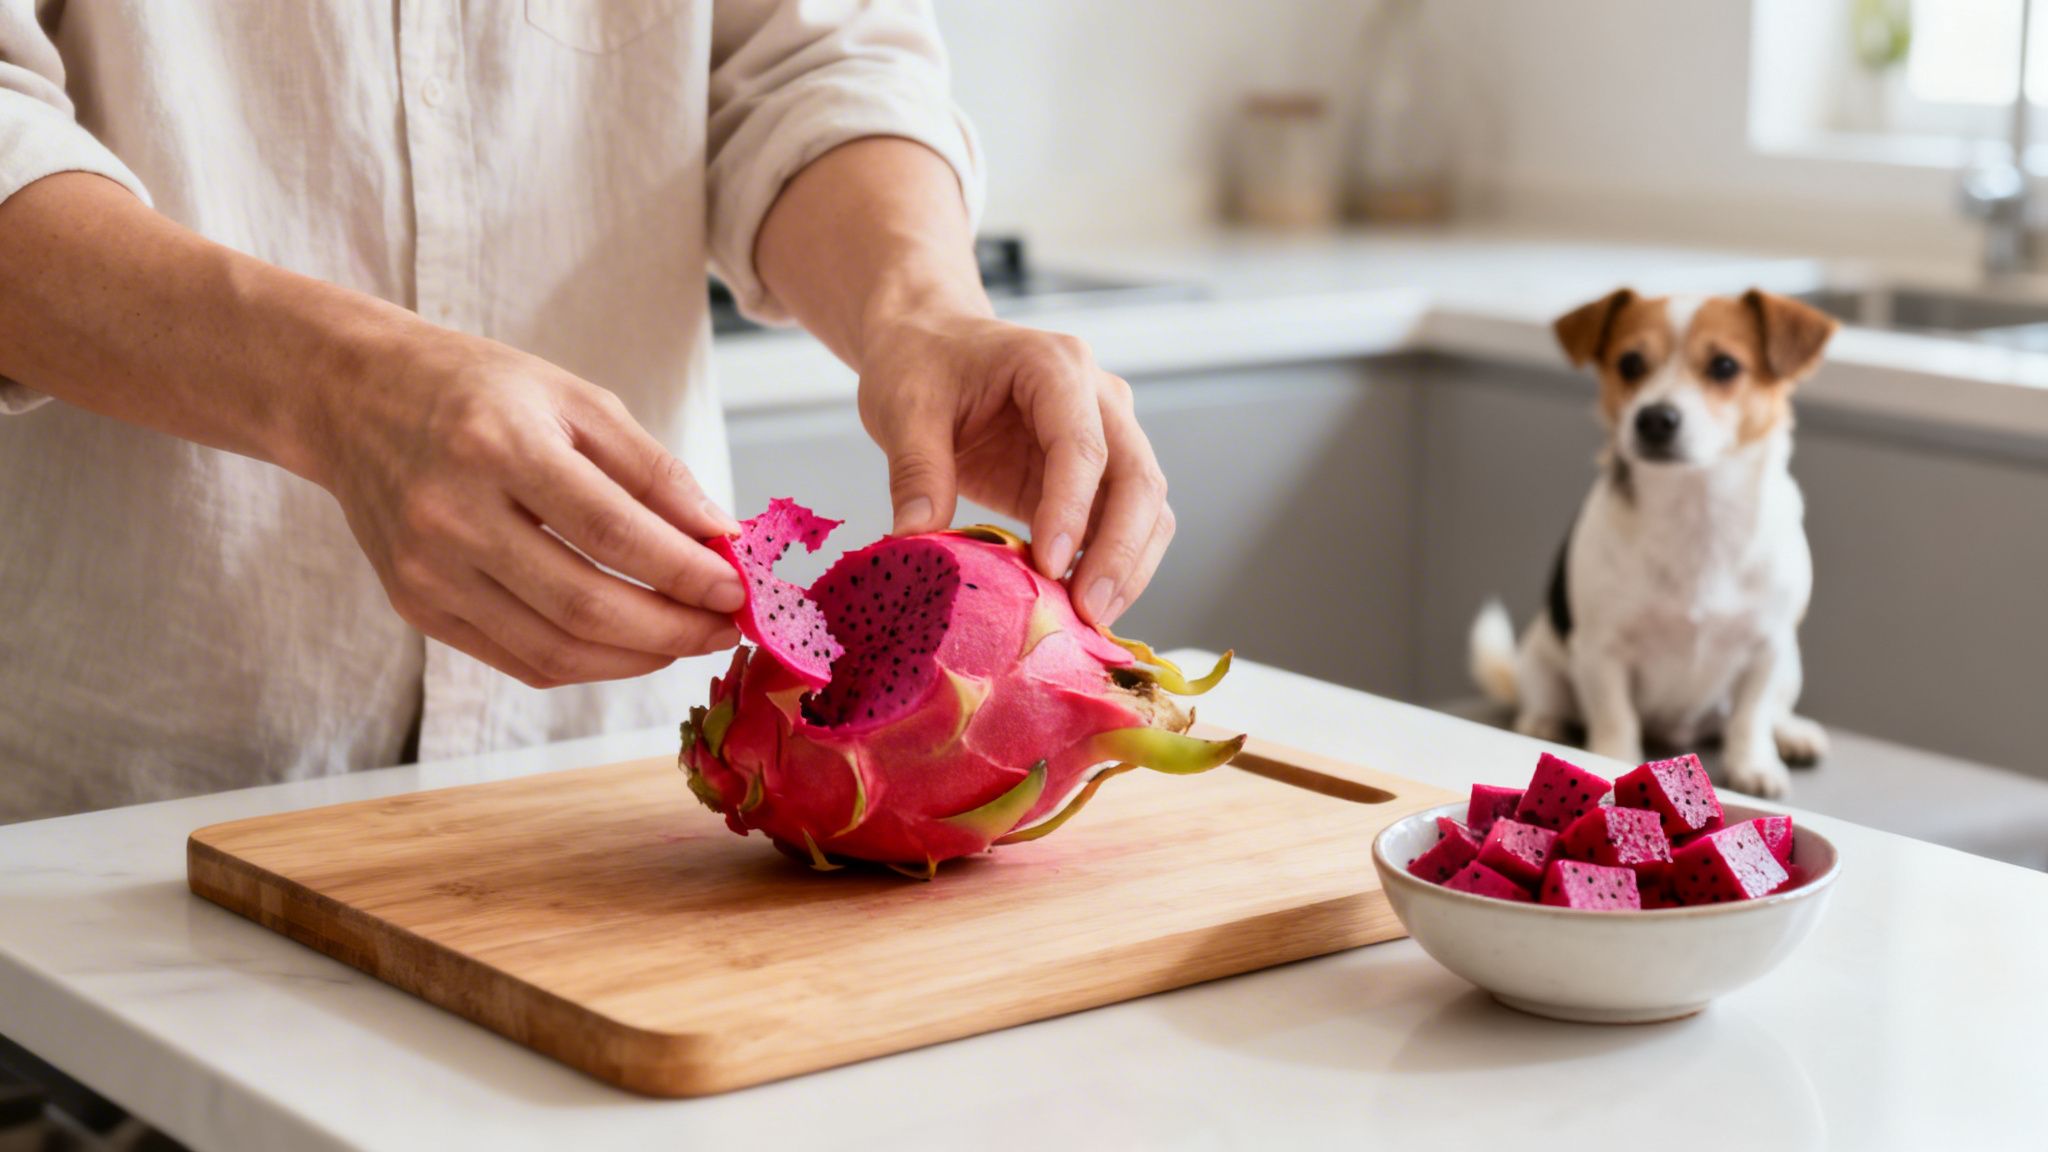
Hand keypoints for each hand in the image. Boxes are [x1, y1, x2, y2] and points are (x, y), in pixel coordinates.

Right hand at [306, 328, 744, 686]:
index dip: (685, 571)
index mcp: (498, 445)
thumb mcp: (575, 399)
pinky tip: (629, 646)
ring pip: (554, 649)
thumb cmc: (477, 390)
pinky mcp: (416, 607)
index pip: (612, 532)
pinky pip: (518, 659)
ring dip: (637, 658)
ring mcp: (427, 570)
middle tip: (724, 627)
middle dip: (672, 628)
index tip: (736, 589)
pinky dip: (587, 663)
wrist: (354, 398)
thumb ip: (652, 470)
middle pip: (584, 604)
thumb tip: (721, 537)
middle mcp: (452, 514)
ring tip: (686, 639)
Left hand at [856, 312, 1171, 626]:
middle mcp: (1099, 398)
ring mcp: (1109, 436)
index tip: (1048, 567)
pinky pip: (1126, 524)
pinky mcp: (1098, 476)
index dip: (1070, 509)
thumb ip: (915, 469)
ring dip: (1128, 566)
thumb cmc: (922, 364)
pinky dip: (1114, 567)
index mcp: (1055, 366)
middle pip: (1138, 478)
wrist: (933, 345)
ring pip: (1149, 507)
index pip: (1082, 444)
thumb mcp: (904, 407)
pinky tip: (1084, 608)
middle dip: (1119, 551)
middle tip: (1088, 614)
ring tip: (1092, 623)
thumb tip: (913, 539)